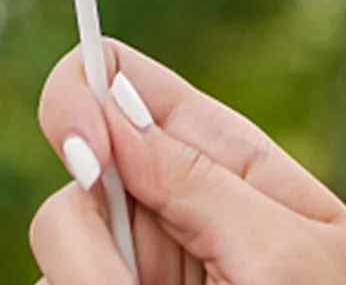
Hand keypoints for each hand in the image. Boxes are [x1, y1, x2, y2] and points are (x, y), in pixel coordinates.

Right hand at [30, 39, 345, 284]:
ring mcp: (139, 267)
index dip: (78, 94)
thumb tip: (115, 107)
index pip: (120, 79)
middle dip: (83, 247)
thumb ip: (202, 182)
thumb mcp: (286, 250)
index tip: (88, 158)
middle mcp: (167, 206)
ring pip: (58, 258)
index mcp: (222, 157)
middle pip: (72, 187)